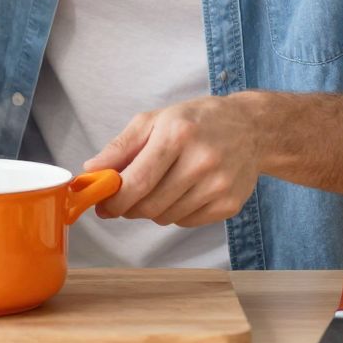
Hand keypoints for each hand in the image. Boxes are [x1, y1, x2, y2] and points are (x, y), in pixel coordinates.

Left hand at [80, 94, 265, 228]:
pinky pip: (186, 222)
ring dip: (153, 208)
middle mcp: (202, 160)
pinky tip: (185, 190)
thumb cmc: (197, 121)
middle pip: (149, 205)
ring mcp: (219, 185)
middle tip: (124, 200)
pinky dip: (176, 212)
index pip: (137, 181)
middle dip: (129, 207)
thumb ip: (120, 147)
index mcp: (178, 134)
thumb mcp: (155, 120)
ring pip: (166, 217)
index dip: (114, 200)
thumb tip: (91, 172)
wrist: (252, 129)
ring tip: (162, 185)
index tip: (102, 205)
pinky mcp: (229, 204)